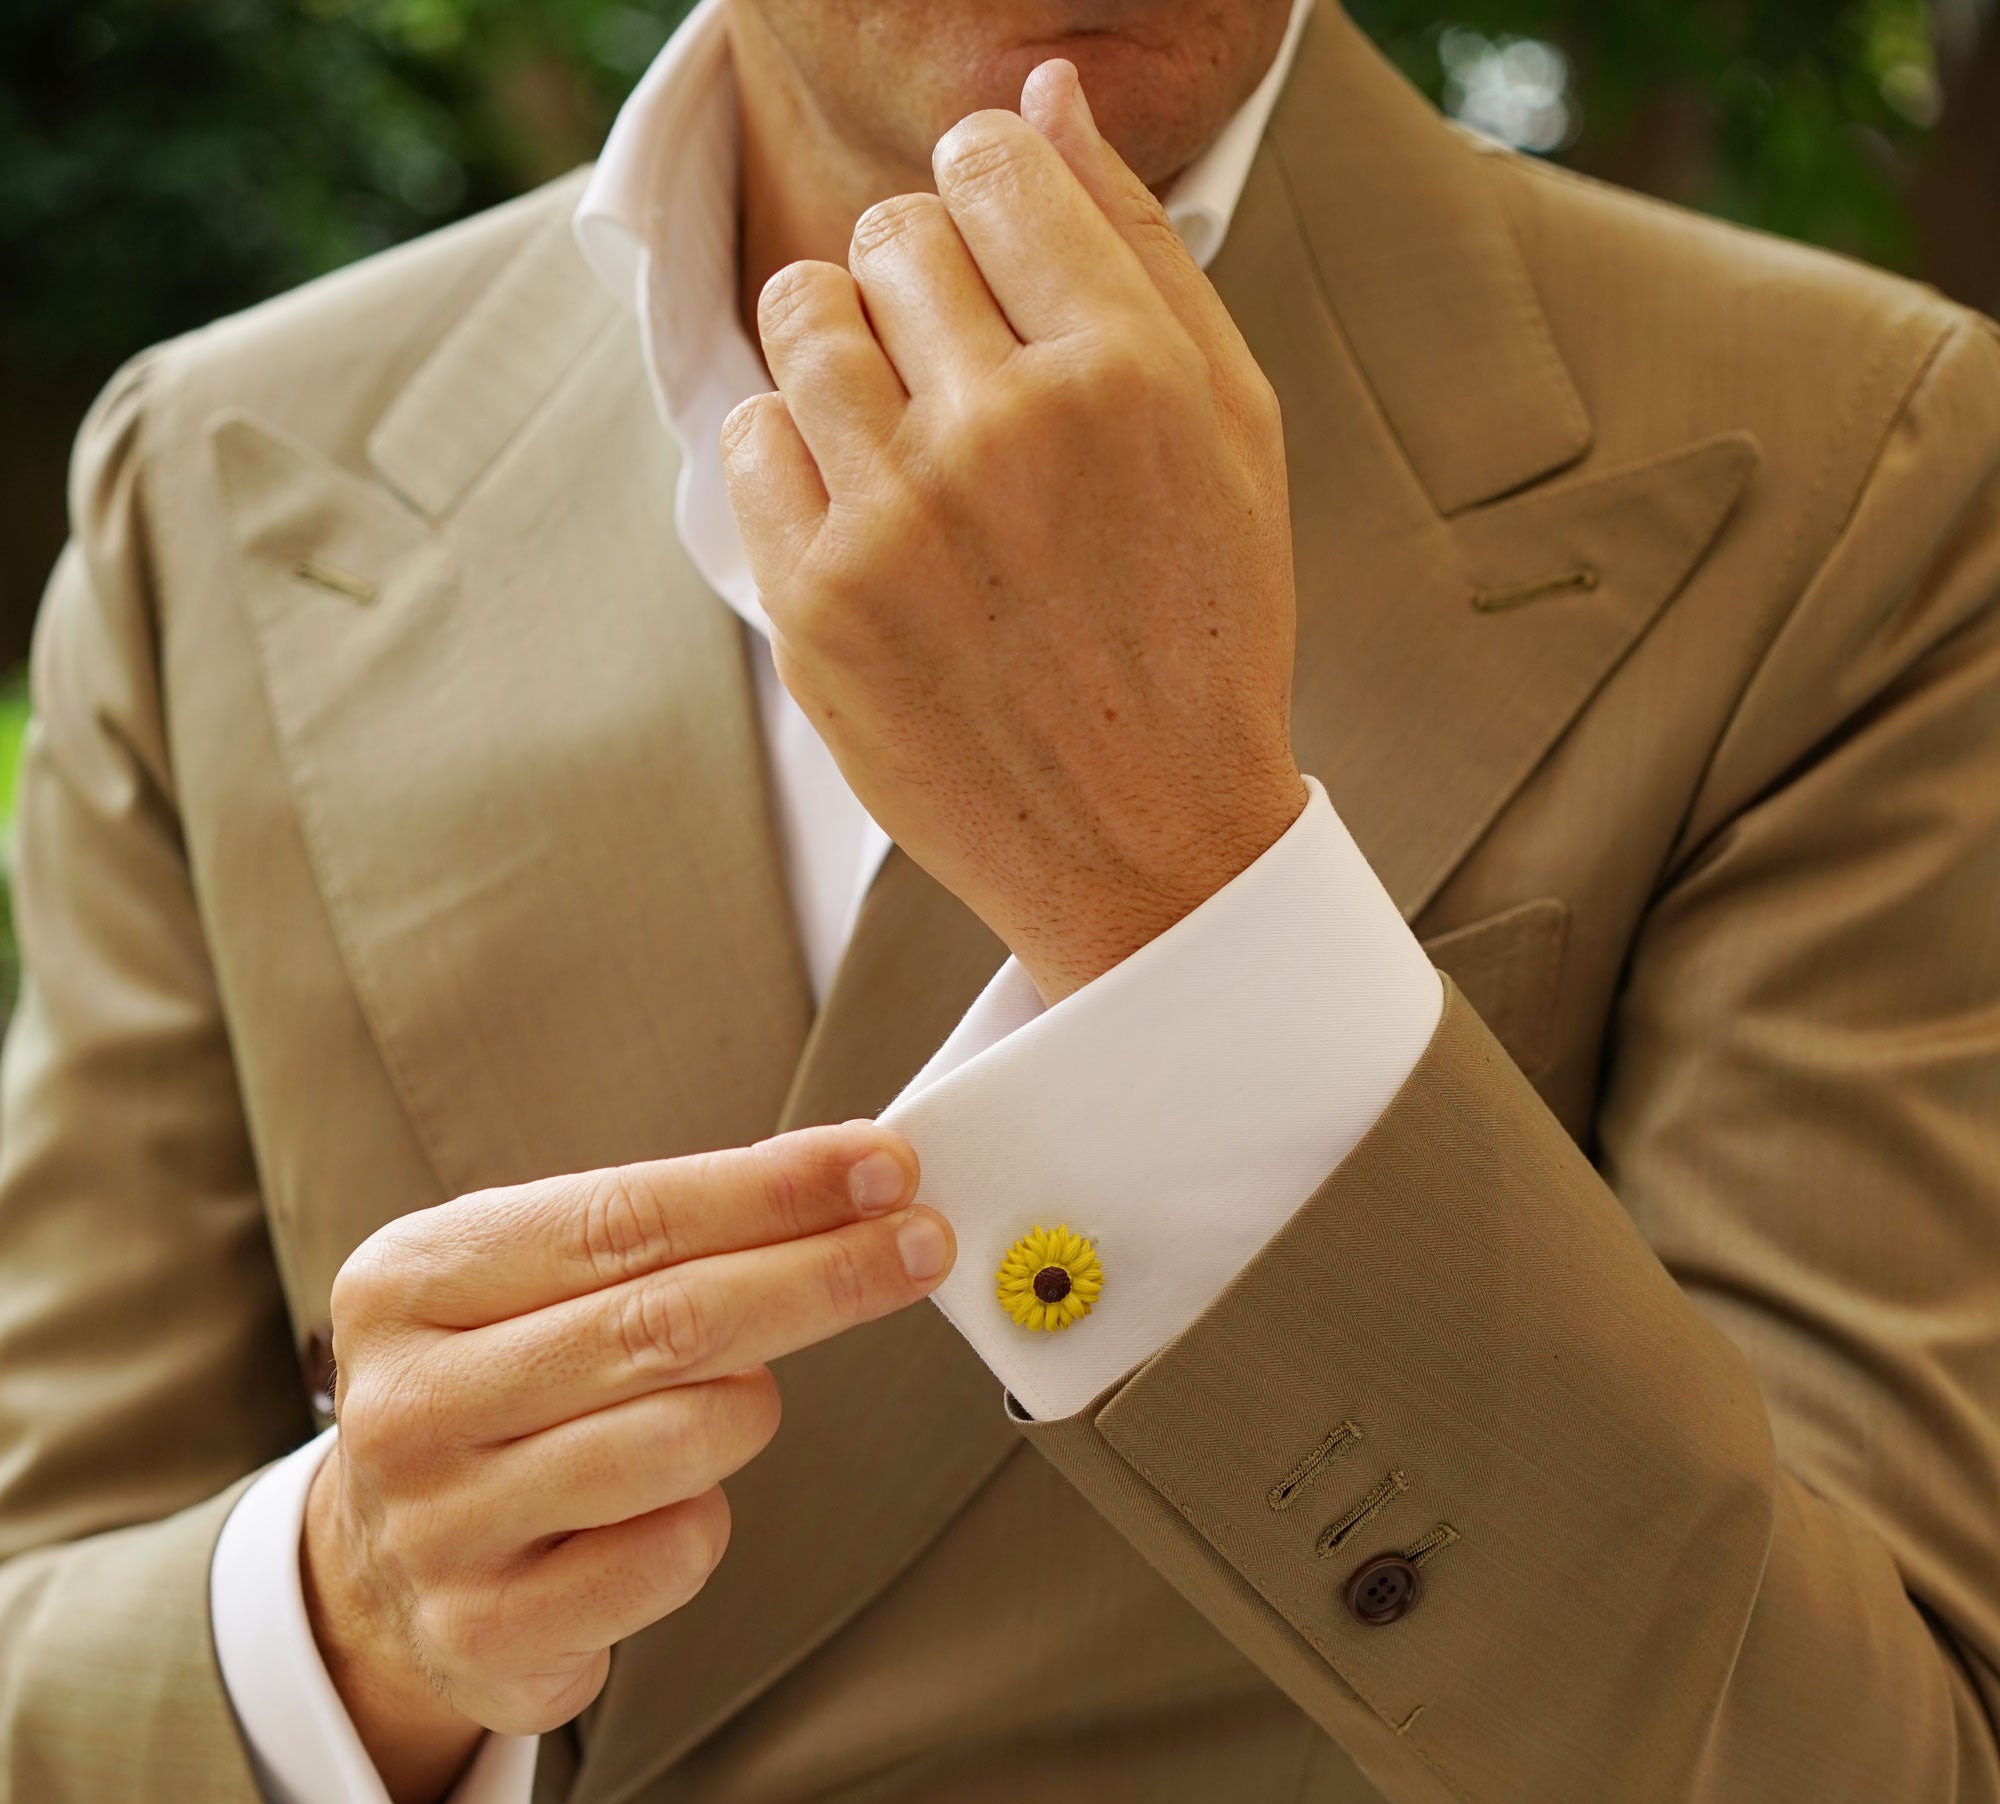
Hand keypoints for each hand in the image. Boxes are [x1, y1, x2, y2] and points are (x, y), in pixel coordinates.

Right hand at [302, 1126, 952, 1803]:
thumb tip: (850, 1181)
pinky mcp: (490, 1632)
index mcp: (405, 1284)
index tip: (884, 1165)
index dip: (769, 1192)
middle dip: (818, 1277)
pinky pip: (673, 1553)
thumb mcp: (524, 1290)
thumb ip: (653, 1238)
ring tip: (734, 1402)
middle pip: (666, 1324)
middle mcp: (405, 1404)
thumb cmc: (496, 1399)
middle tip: (920, 1245)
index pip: (623, 1219)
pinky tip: (663, 1510)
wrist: (383, 1577)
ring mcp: (439, 1527)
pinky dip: (702, 1521)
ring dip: (749, 1409)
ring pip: (681, 1440)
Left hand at [722, 59, 1306, 1002]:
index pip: (989, 163)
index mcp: (1123, 369)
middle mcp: (1005, 428)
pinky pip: (748, 435)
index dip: (988, 197)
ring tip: (904, 434)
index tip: (1000, 271)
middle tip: (966, 385)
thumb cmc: (1201, 629)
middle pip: (892, 233)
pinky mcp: (816, 604)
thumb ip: (1137, 244)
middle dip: (921, 284)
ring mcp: (898, 520)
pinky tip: (867, 515)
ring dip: (843, 350)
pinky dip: (793, 456)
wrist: (1148, 848)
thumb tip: (1043, 89)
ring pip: (802, 313)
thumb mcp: (1228, 427)